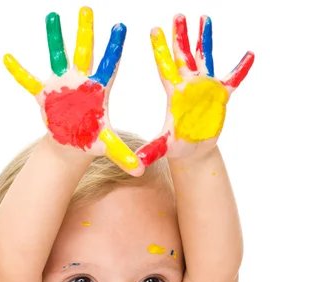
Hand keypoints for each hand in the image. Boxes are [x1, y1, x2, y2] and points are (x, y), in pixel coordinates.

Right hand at [3, 7, 143, 175]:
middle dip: (85, 32)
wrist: (71, 144)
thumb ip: (123, 156)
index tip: (121, 27)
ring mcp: (61, 85)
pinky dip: (18, 72)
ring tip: (53, 16)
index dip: (114, 48)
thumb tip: (140, 172)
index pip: (109, 65)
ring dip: (55, 38)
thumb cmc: (91, 140)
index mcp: (98, 90)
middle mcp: (80, 82)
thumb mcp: (107, 146)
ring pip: (57, 57)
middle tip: (87, 9)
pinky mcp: (44, 95)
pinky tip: (7, 58)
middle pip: (83, 53)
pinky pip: (29, 81)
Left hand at [137, 15, 254, 164]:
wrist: (194, 152)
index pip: (166, 67)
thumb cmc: (178, 148)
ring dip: (204, 39)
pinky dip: (241, 68)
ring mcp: (204, 88)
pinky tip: (249, 55)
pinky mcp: (220, 95)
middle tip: (177, 15)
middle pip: (183, 56)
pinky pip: (233, 79)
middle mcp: (189, 85)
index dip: (160, 50)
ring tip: (204, 18)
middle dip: (180, 36)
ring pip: (204, 58)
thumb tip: (137, 162)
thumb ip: (153, 150)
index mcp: (175, 93)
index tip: (154, 30)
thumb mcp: (166, 147)